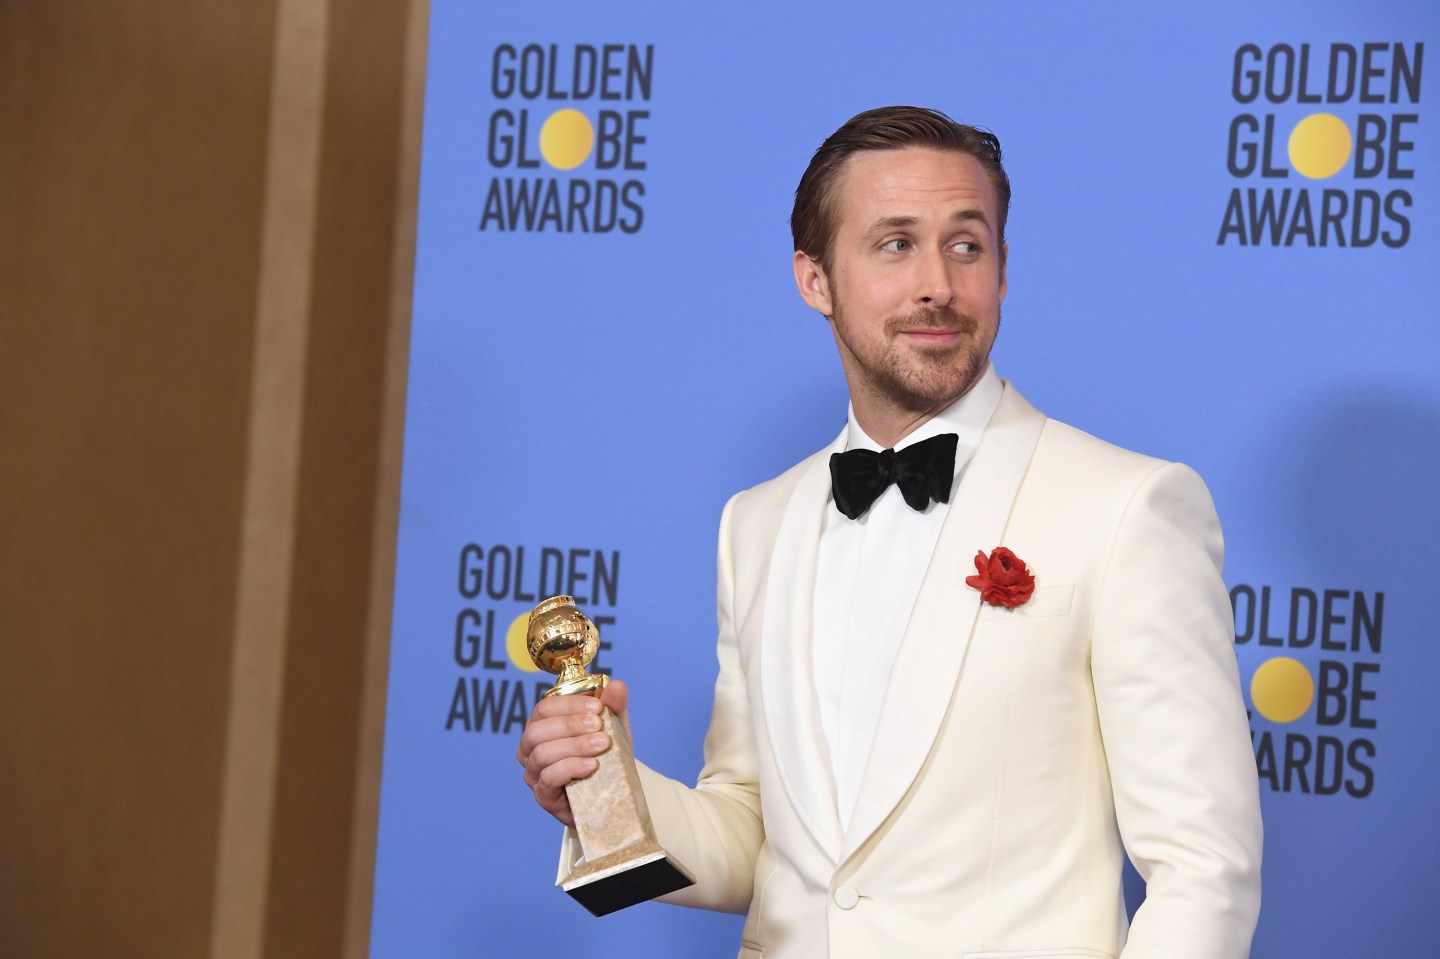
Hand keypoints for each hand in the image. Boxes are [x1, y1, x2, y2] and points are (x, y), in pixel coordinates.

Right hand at [517, 679, 630, 827]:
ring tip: (601, 745)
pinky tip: (591, 766)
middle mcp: (531, 748)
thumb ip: (614, 705)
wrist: (613, 791)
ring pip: (541, 754)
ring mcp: (534, 774)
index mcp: (543, 725)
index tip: (598, 707)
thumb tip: (617, 685)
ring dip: (573, 746)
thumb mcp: (614, 727)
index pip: (544, 708)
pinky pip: (548, 779)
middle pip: (537, 731)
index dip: (569, 705)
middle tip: (599, 726)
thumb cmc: (606, 754)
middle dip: (569, 725)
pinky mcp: (544, 797)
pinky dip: (570, 768)